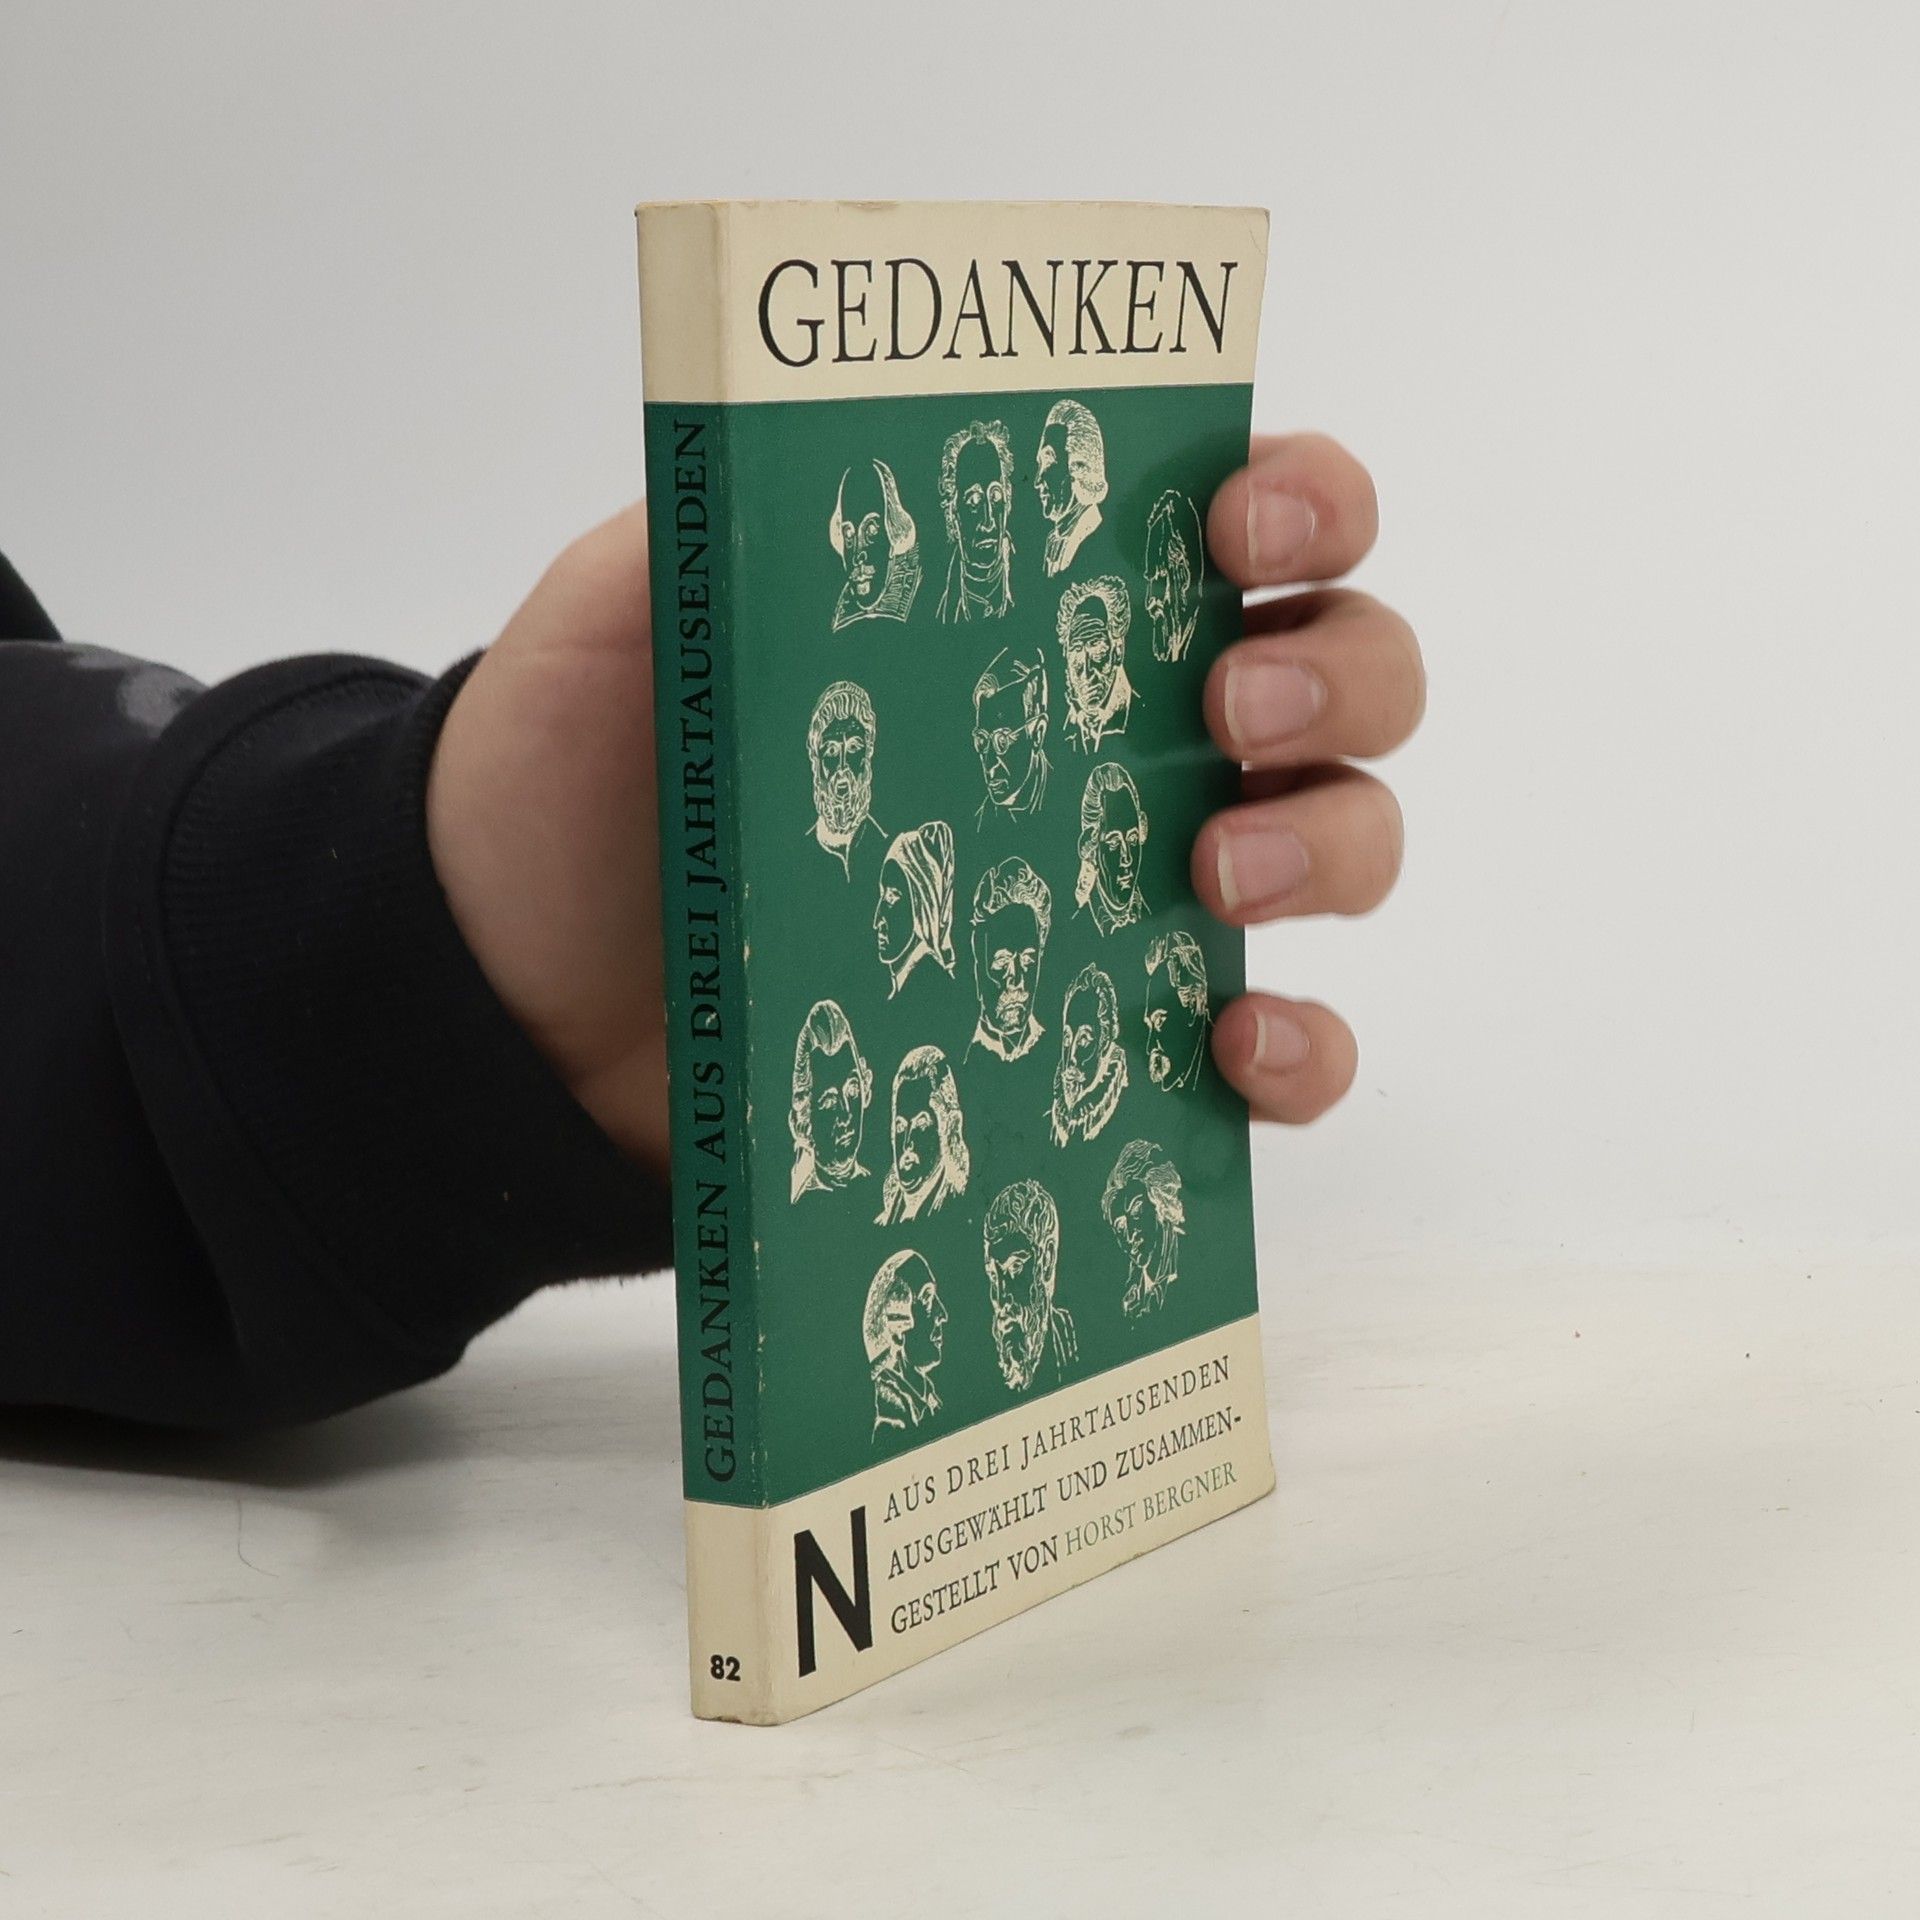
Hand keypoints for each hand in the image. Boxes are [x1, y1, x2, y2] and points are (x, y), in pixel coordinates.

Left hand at [425, 434, 1420, 1174]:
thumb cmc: (584, 793)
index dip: (1303, 499)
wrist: (518, 1003)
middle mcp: (1117, 741)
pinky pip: (1281, 1054)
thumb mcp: (622, 617)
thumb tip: (830, 433)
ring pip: (1343, 843)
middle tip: (1229, 710)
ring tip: (1215, 876)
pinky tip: (1233, 1049)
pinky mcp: (1106, 1045)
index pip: (1238, 519)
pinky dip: (1303, 1054)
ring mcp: (1126, 896)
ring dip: (1334, 846)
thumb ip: (724, 513)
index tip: (1247, 528)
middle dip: (1340, 671)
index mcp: (1036, 612)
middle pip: (1342, 672)